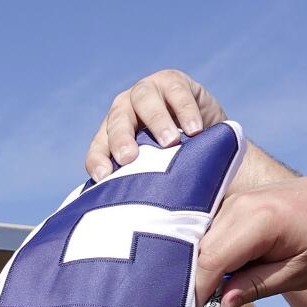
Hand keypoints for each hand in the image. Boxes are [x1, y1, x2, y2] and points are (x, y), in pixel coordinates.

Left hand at [86, 69, 227, 179]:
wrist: (208, 137)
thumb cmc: (177, 163)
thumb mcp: (158, 175)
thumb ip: (145, 189)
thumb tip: (139, 225)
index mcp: (113, 136)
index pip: (98, 148)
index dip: (98, 160)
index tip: (104, 177)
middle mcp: (126, 111)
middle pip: (117, 120)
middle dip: (121, 138)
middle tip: (130, 158)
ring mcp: (148, 92)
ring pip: (144, 99)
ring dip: (156, 120)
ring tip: (170, 142)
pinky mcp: (174, 82)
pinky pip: (176, 92)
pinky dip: (185, 110)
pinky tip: (195, 129)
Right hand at [195, 173, 306, 306]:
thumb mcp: (296, 273)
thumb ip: (255, 287)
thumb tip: (220, 306)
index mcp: (259, 221)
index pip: (211, 261)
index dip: (199, 293)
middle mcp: (240, 204)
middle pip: (200, 252)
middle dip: (198, 284)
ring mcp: (234, 199)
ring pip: (201, 243)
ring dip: (205, 270)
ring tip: (220, 292)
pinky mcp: (233, 201)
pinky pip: (210, 232)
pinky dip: (212, 255)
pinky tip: (228, 272)